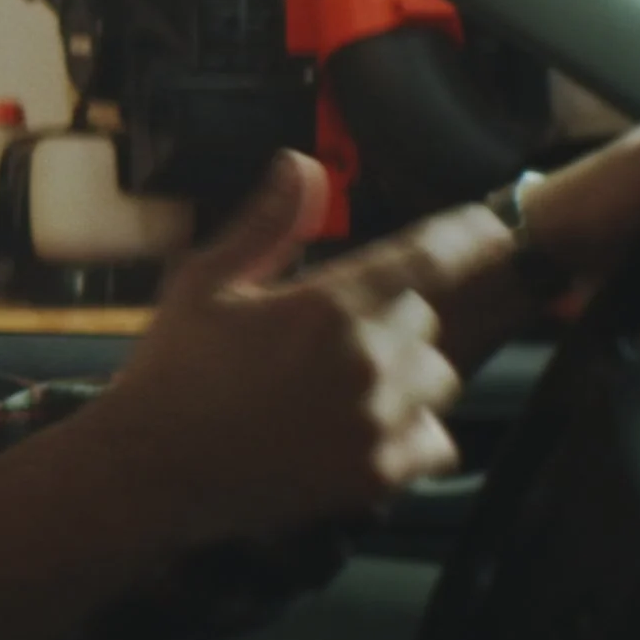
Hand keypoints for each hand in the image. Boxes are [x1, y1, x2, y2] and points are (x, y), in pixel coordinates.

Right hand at [95, 152, 487, 543]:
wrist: (152, 471)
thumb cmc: (174, 371)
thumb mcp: (205, 283)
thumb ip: (268, 224)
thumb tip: (305, 165)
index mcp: (330, 305)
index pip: (431, 257)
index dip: (468, 235)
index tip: (486, 226)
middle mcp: (368, 360)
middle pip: (425, 321)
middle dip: (390, 321)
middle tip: (327, 341)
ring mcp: (377, 422)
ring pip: (437, 379)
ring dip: (406, 377)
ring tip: (343, 389)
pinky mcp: (378, 474)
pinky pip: (436, 441)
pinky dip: (410, 434)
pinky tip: (357, 431)